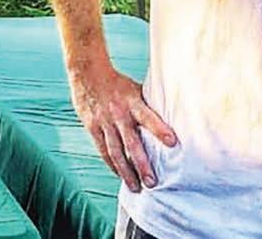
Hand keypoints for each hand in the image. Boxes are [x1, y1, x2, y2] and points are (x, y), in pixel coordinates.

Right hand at [68, 64, 176, 191]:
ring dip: (126, 172)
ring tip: (136, 188)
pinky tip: (120, 175)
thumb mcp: (135, 88)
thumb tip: (172, 114)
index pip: (148, 117)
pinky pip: (103, 150)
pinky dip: (112, 164)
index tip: (173, 142)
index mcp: (132, 102)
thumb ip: (149, 104)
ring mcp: (104, 122)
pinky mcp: (92, 127)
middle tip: (152, 182)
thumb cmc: (117, 82)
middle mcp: (118, 114)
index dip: (159, 129)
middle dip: (142, 164)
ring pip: (116, 151)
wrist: (88, 73)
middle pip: (131, 142)